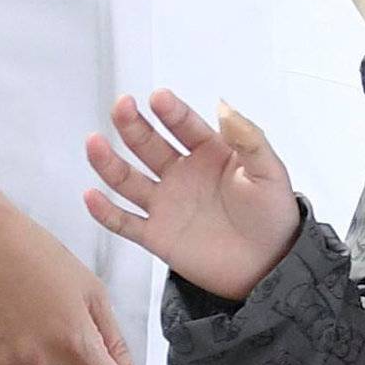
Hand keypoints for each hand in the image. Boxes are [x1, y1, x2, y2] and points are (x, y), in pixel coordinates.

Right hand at [85, 93, 300, 303]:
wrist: (270, 266)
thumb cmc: (273, 216)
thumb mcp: (270, 173)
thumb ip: (249, 140)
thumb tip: (224, 107)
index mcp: (209, 153)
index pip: (184, 126)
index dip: (171, 112)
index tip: (158, 98)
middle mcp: (182, 173)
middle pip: (148, 145)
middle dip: (133, 125)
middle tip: (122, 106)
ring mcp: (166, 203)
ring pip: (128, 179)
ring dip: (109, 162)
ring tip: (94, 143)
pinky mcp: (156, 235)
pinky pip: (124, 222)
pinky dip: (105, 211)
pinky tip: (92, 196)